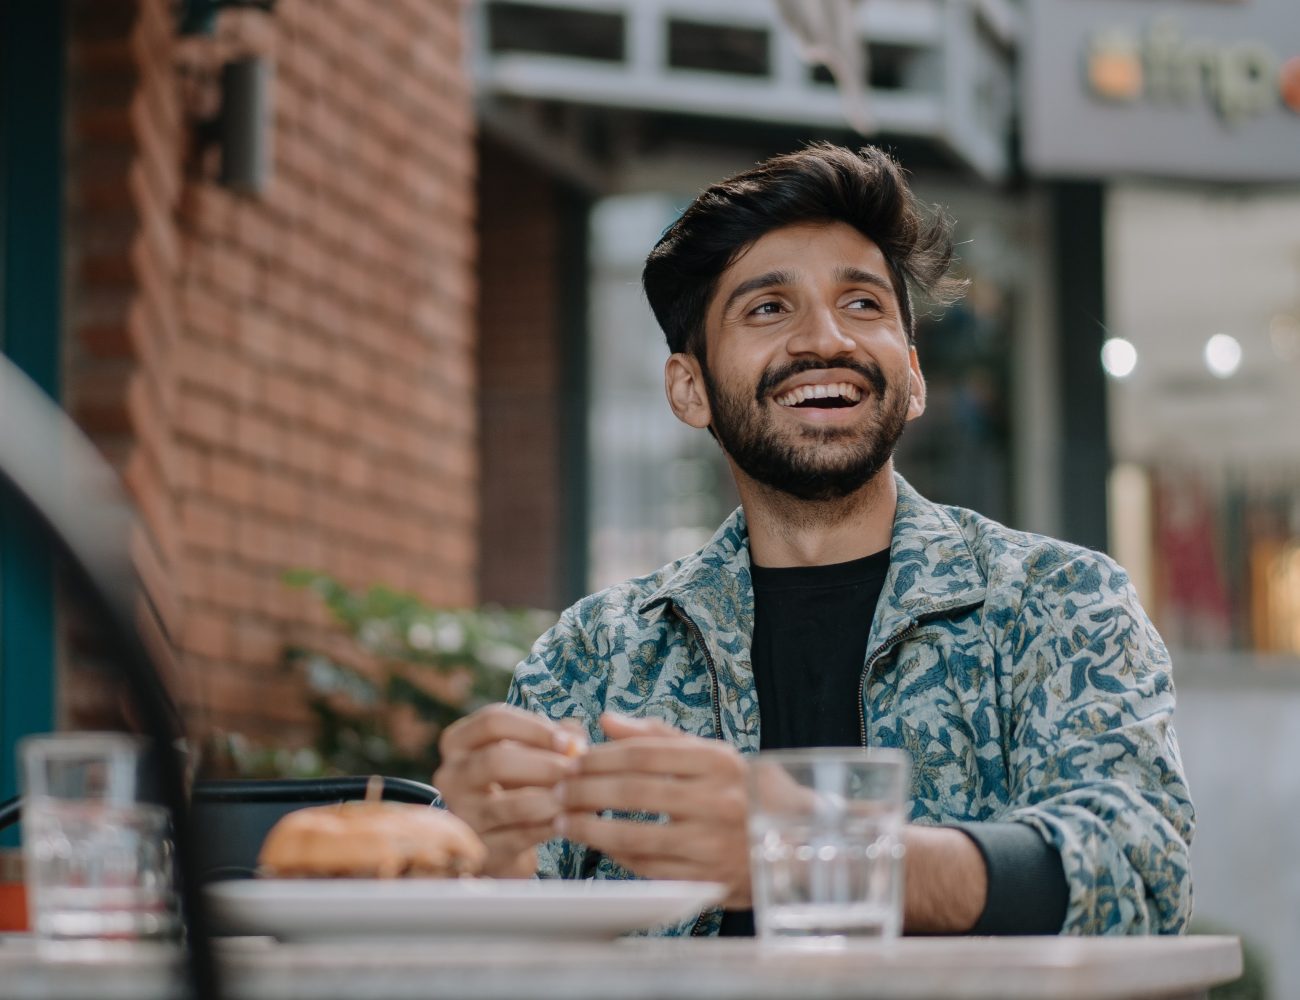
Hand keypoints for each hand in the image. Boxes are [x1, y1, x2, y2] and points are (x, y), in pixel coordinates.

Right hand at [434, 703, 584, 877]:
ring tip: (578, 793)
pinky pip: (523, 835)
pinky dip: (553, 824)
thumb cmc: (517, 778)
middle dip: (544, 763)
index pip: (493, 721)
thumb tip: (575, 737)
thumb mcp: (528, 750)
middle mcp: (449, 776)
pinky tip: (573, 817)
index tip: (566, 740)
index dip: (534, 728)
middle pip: (496, 760)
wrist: (500, 834)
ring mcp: (463, 815)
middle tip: (576, 768)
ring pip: (512, 804)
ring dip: (552, 797)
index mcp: (457, 742)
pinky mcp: (482, 848)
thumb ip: (554, 736)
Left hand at [556, 712, 750, 907]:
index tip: (573, 761)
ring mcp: (713, 843)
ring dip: (590, 828)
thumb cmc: (740, 791)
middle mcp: (718, 801)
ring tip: (563, 821)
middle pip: (634, 793)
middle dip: (585, 791)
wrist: (790, 843)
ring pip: (636, 836)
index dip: (600, 757)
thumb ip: (657, 736)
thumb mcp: (709, 755)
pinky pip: (648, 868)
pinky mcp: (707, 880)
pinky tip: (596, 844)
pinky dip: (615, 855)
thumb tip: (605, 720)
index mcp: (718, 762)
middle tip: (557, 790)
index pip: (644, 755)